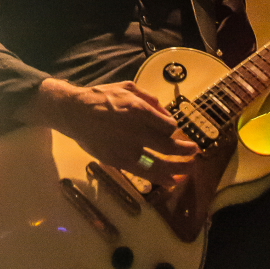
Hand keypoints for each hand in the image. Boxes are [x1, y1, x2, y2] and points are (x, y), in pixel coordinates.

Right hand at [16, 77, 197, 186]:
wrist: (74, 113)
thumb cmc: (102, 97)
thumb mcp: (128, 87)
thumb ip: (150, 99)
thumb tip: (165, 113)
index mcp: (138, 110)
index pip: (168, 125)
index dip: (173, 127)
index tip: (172, 128)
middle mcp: (135, 131)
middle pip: (168, 145)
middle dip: (185, 150)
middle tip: (195, 151)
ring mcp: (126, 149)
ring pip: (158, 163)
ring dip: (177, 167)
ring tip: (189, 169)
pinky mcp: (117, 161)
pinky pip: (143, 173)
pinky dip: (159, 178)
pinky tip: (171, 181)